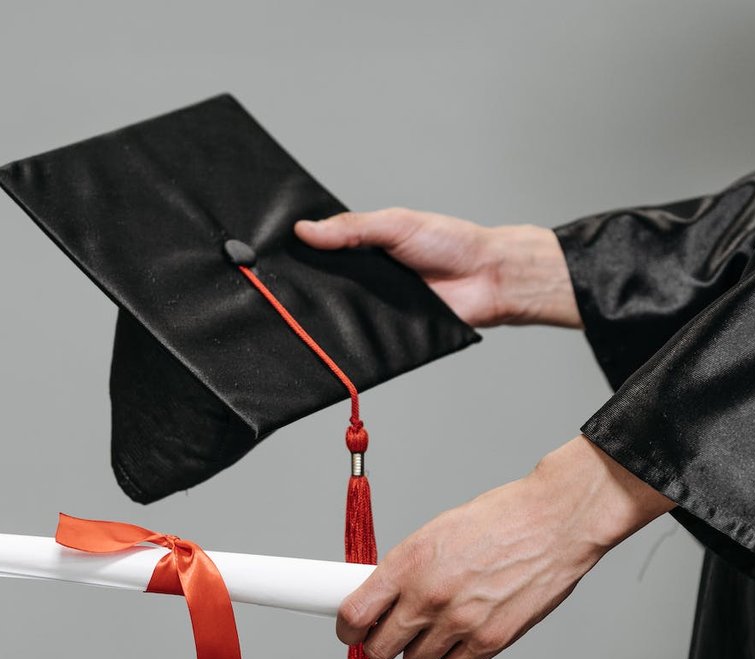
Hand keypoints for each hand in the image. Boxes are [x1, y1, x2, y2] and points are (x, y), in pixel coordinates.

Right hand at [295, 210, 581, 329]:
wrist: (487, 278)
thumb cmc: (450, 243)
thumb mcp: (395, 224)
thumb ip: (351, 228)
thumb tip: (304, 229)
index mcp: (364, 248)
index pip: (321, 253)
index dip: (298, 255)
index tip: (266, 257)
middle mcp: (365, 279)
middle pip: (324, 286)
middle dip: (303, 288)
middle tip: (273, 290)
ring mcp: (374, 307)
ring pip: (337, 313)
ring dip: (322, 315)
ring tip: (292, 314)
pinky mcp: (386, 333)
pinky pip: (361, 338)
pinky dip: (346, 338)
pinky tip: (327, 336)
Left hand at [336, 436, 672, 658]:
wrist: (554, 522)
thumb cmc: (499, 520)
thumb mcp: (435, 533)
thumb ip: (403, 569)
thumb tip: (378, 598)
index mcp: (408, 563)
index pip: (354, 616)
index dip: (348, 630)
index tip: (351, 630)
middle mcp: (429, 596)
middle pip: (379, 649)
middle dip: (382, 643)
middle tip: (394, 630)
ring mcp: (460, 622)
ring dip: (421, 650)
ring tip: (440, 625)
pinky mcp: (491, 641)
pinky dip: (454, 658)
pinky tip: (464, 634)